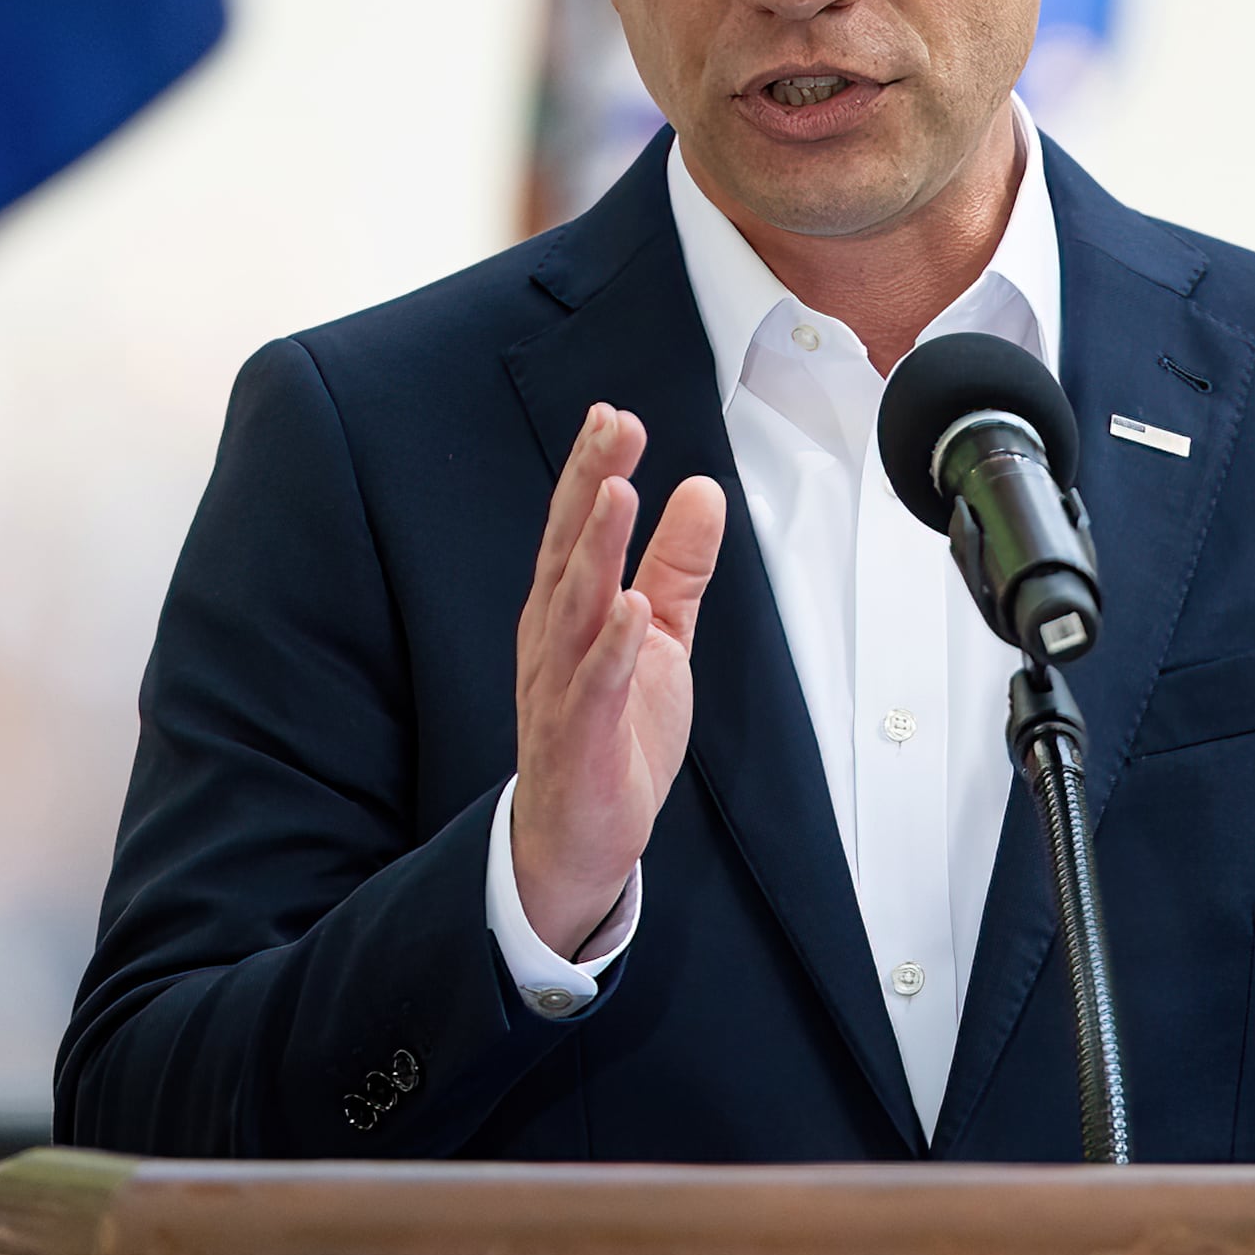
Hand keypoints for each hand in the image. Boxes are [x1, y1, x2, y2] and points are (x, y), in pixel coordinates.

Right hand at [510, 402, 725, 957]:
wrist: (577, 839)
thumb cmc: (611, 736)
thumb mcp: (659, 637)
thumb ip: (676, 566)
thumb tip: (700, 491)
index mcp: (568, 612)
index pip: (578, 529)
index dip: (592, 469)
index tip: (614, 416)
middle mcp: (555, 641)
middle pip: (569, 551)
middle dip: (587, 484)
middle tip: (611, 426)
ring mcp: (563, 689)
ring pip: (575, 609)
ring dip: (595, 549)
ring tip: (616, 491)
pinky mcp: (582, 739)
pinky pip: (595, 688)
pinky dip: (612, 647)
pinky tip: (632, 608)